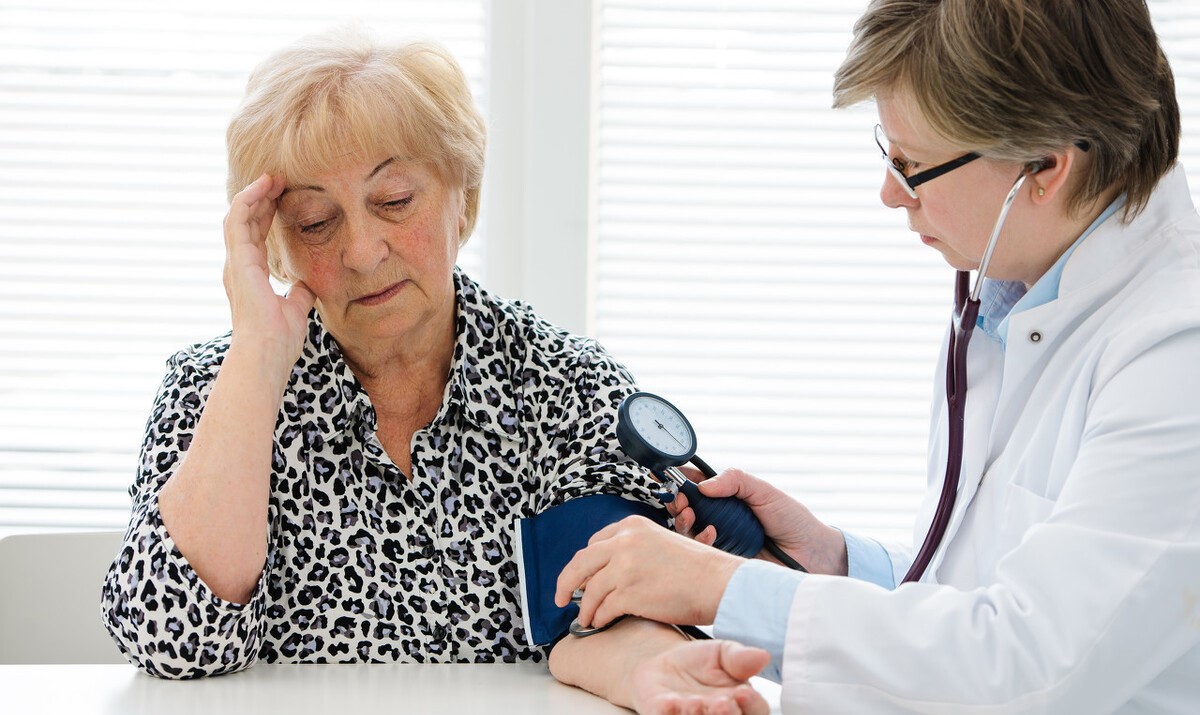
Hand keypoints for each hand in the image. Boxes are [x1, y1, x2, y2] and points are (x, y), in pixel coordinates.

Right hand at [222, 173, 315, 370]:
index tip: (282, 196)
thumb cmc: (279, 340)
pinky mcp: (238, 262)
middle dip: (261, 199)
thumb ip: (299, 293)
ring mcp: (236, 263)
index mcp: (251, 276)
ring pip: (238, 217)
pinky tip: (262, 187)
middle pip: (246, 222)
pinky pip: (237, 222)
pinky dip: (247, 201)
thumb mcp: (296, 309)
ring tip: (271, 177)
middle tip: (278, 179)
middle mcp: (239, 267)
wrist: (267, 354)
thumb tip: (306, 283)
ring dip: (254, 194)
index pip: (256, 236)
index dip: (267, 215)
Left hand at [555, 516, 742, 628]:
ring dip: (585, 609)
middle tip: (559, 598)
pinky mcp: (628, 593)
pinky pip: (602, 609)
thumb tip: (606, 571)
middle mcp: (624, 543)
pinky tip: (600, 623)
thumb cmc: (696, 568)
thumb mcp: (661, 542)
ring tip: (585, 619)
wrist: (718, 583)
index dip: (583, 565)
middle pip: (580, 564)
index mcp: (631, 527)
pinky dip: (598, 619)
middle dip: (566, 583)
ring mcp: (624, 567)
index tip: (579, 577)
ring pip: (590, 592)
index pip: (593, 544)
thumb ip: (633, 550)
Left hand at [629, 640, 770, 714]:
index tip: (742, 692)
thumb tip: (763, 656)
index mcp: (743, 703)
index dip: (752, 704)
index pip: (757, 709)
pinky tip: (668, 702)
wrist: (664, 666)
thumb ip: (740, 658)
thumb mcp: (721, 652)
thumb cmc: (699, 662)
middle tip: (721, 702)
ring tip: (694, 701)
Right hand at [669, 467, 847, 575]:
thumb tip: (703, 485)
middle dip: (678, 502)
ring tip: (691, 515)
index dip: (681, 480)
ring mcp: (721, 539)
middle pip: (686, 508)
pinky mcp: (722, 560)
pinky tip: (712, 534)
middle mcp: (721, 517)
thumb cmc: (792, 519)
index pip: (697, 485)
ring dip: (684, 521)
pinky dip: (699, 541)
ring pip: (688, 531)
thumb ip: (735, 481)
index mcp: (729, 497)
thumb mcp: (764, 491)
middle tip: (681, 500)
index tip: (671, 476)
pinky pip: (700, 553)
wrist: (811, 554)